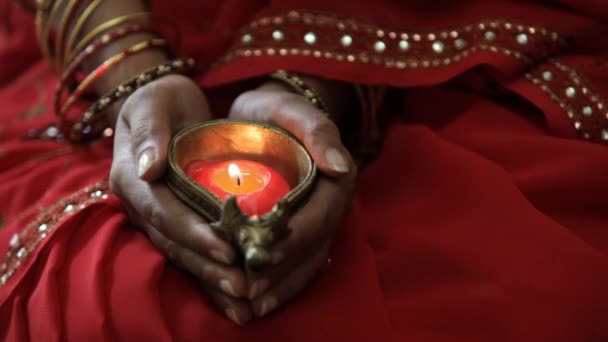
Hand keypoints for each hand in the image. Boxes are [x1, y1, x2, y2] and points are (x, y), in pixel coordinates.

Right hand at [109, 75, 252, 324]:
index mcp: (130, 178)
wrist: (169, 107)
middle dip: (207, 265)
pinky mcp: (178, 221)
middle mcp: (142, 204)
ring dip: (212, 276)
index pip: (161, 212)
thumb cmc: (162, 99)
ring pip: (182, 253)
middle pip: (173, 242)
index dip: (191, 232)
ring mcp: (159, 216)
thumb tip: (147, 167)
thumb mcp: (154, 101)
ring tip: (245, 294)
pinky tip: (236, 289)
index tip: (225, 249)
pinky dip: (212, 270)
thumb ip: (149, 128)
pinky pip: (192, 250)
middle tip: (243, 284)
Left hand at [228, 80, 357, 316]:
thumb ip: (317, 131)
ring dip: (280, 288)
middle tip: (249, 293)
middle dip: (281, 274)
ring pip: (306, 264)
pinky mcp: (302, 232)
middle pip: (311, 250)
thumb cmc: (278, 112)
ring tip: (251, 306)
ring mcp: (318, 223)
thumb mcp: (292, 110)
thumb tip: (340, 167)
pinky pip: (297, 265)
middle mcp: (330, 208)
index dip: (292, 241)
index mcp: (334, 182)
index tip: (262, 257)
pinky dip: (279, 285)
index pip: (317, 219)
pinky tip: (256, 300)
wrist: (270, 117)